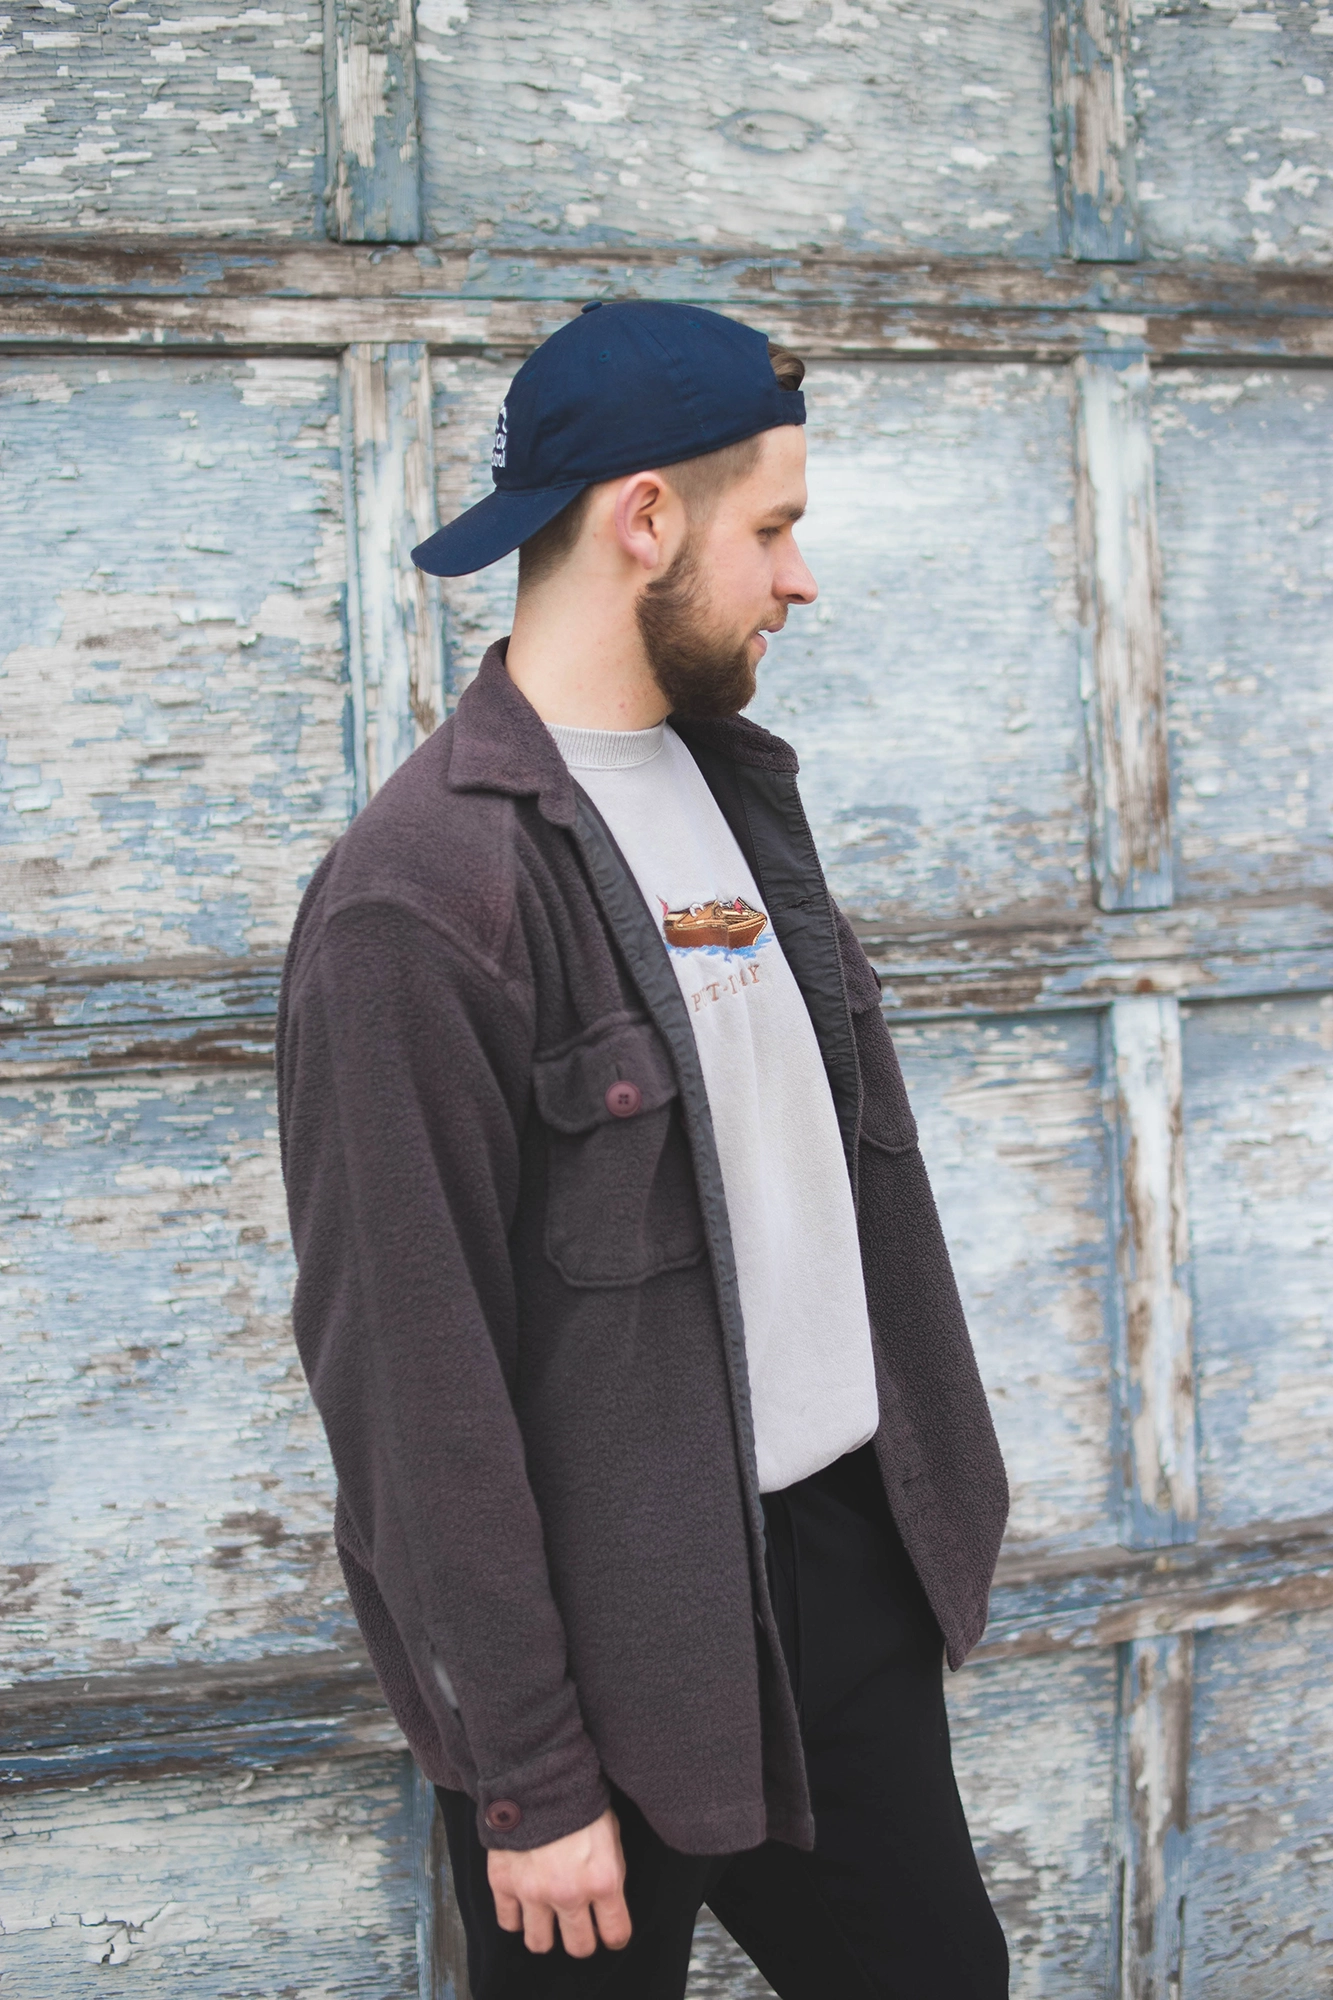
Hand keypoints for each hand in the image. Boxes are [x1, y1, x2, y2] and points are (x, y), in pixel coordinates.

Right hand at [487, 1806, 630, 1956]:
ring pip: (540, 1943)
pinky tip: (523, 1902)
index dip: (614, 1936)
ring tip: (548, 1917)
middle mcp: (569, 1894)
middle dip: (582, 1939)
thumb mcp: (611, 1834)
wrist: (537, 1774)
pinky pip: (508, 1922)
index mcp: (603, 1880)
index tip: (609, 1932)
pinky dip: (516, 1916)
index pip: (615, 1934)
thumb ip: (610, 1871)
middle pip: (579, 1948)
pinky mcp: (504, 1884)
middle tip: (578, 1925)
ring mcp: (533, 1892)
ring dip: (546, 1933)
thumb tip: (607, 1901)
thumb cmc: (579, 1801)